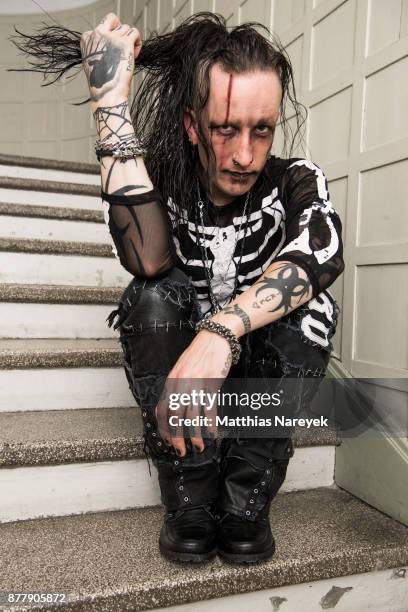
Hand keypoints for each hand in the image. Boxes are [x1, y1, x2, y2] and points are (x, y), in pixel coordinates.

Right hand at [80, 12, 141, 104]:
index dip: (110, 37)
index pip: (101, 26)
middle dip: (119, 30)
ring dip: (130, 40)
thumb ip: (98, 47)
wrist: (108, 93)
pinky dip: (137, 42)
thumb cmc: (102, 82)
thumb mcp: (92, 61)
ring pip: (126, 28)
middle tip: (122, 46)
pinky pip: (135, 32)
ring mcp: (112, 37)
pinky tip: (135, 55)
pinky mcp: (125, 43)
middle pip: (113, 19)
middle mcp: (98, 34)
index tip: (112, 52)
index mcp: (87, 38)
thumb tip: (111, 41)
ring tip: (129, 56)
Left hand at [155, 330, 232, 456]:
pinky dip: (211, 423)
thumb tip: (168, 408)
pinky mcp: (212, 384)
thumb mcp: (180, 370)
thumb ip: (174, 388)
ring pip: (192, 416)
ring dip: (195, 435)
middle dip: (176, 437)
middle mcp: (181, 384)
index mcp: (171, 381)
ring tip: (198, 446)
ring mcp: (197, 384)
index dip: (164, 428)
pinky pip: (210, 408)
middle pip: (175, 416)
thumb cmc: (198, 355)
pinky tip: (213, 433)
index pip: (162, 410)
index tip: (168, 441)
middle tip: (180, 451)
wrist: (214, 338)